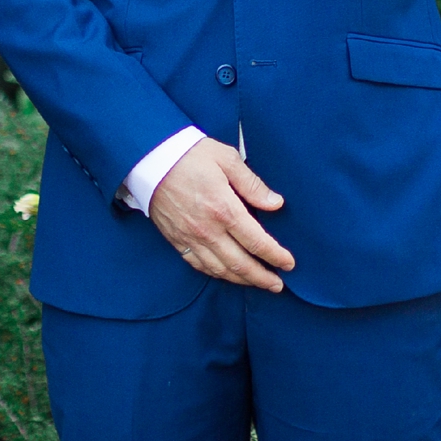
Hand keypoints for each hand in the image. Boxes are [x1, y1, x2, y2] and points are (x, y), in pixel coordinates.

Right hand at [147, 138, 295, 290]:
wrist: (151, 161)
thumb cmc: (191, 156)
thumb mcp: (228, 159)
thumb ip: (253, 185)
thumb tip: (276, 204)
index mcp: (224, 209)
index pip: (256, 242)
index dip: (275, 256)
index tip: (289, 263)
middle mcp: (207, 230)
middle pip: (240, 264)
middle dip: (262, 277)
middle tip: (278, 285)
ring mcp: (190, 238)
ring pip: (219, 269)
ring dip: (242, 280)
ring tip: (258, 284)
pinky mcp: (176, 241)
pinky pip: (199, 265)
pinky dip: (217, 274)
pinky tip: (228, 275)